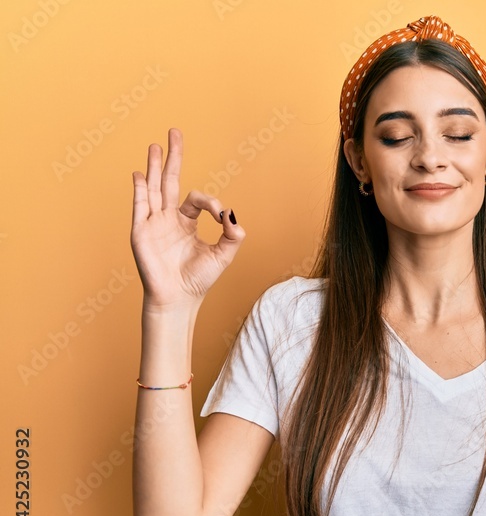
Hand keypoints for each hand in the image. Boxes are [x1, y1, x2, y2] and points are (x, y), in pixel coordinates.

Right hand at [130, 128, 244, 309]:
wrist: (178, 299)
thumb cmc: (198, 280)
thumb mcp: (223, 254)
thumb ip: (232, 234)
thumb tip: (233, 213)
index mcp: (186, 223)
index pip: (197, 200)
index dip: (211, 203)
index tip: (220, 215)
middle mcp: (168, 219)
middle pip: (170, 181)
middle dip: (173, 157)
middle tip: (175, 132)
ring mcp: (153, 223)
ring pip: (154, 188)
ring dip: (155, 166)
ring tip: (155, 145)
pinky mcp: (141, 231)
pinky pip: (140, 206)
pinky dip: (140, 189)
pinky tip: (140, 173)